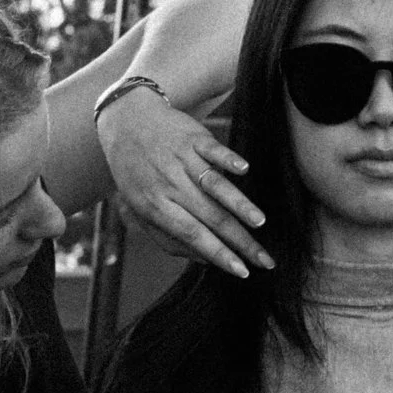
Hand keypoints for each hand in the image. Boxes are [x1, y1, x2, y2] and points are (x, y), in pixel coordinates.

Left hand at [98, 86, 273, 279]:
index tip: (243, 271)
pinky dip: (228, 159)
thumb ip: (169, 238)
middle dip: (241, 241)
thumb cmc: (136, 173)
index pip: (194, 235)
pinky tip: (243, 169)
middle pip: (212, 217)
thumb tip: (205, 261)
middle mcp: (171, 185)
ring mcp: (183, 160)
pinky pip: (213, 149)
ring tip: (260, 222)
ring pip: (214, 185)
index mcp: (157, 207)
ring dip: (239, 204)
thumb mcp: (141, 209)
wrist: (126, 121)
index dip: (219, 254)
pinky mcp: (193, 138)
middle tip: (266, 259)